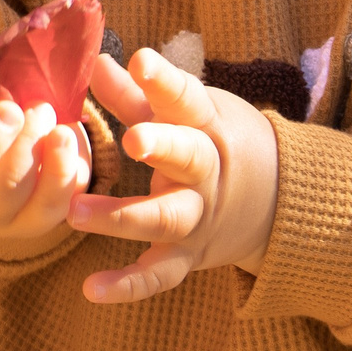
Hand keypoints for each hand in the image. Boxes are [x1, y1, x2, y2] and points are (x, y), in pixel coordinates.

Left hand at [67, 48, 277, 305]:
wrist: (276, 203)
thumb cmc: (216, 143)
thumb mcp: (189, 113)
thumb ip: (140, 93)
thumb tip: (95, 60)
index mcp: (207, 127)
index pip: (187, 100)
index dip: (165, 81)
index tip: (142, 60)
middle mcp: (207, 173)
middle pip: (189, 158)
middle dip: (163, 147)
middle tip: (133, 138)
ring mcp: (198, 217)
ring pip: (165, 218)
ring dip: (121, 217)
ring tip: (75, 213)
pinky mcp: (187, 256)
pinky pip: (159, 274)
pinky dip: (129, 285)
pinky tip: (90, 290)